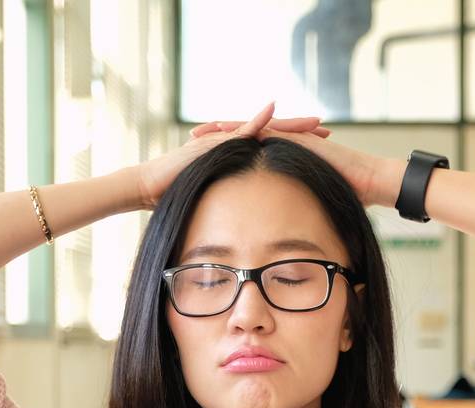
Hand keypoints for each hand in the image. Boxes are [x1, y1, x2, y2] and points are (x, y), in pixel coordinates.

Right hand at [132, 102, 328, 209]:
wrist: (149, 187)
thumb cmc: (177, 198)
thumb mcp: (215, 203)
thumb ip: (232, 207)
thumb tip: (248, 229)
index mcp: (236, 157)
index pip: (271, 149)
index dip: (295, 147)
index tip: (320, 147)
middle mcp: (232, 144)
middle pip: (272, 134)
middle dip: (299, 131)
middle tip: (325, 129)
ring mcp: (222, 140)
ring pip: (261, 128)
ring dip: (286, 123)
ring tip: (311, 121)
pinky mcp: (211, 142)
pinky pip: (237, 129)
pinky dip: (255, 119)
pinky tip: (272, 110)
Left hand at [189, 121, 402, 209]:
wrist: (372, 182)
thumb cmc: (348, 197)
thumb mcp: (311, 204)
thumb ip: (296, 210)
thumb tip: (286, 234)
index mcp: (286, 157)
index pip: (250, 149)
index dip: (226, 150)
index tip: (201, 155)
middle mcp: (287, 143)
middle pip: (245, 135)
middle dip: (217, 136)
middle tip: (190, 136)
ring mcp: (294, 138)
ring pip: (252, 128)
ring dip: (225, 129)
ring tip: (199, 131)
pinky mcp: (302, 139)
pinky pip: (270, 131)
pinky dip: (249, 129)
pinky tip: (229, 131)